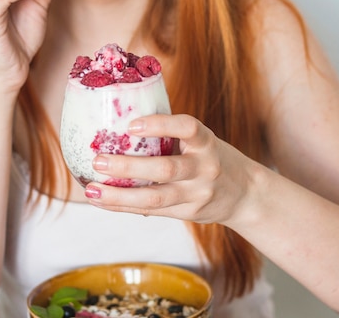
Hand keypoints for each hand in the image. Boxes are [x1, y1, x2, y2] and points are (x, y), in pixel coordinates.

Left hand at [84, 114, 257, 224]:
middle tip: (98, 160)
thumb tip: (121, 125)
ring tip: (92, 190)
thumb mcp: (202, 141)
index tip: (132, 125)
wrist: (246, 194)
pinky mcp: (188, 213)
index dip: (161, 125)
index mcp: (207, 142)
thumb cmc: (212, 159)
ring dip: (119, 195)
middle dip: (129, 166)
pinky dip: (123, 207)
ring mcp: (197, 194)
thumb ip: (172, 136)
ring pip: (155, 197)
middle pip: (166, 168)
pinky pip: (152, 211)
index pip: (188, 128)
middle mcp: (205, 168)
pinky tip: (102, 202)